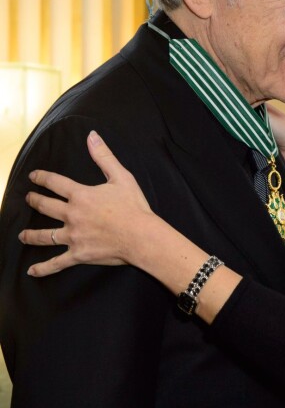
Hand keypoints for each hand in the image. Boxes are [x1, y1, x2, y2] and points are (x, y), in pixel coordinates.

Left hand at [19, 131, 155, 276]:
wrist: (141, 235)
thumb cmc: (133, 206)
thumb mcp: (121, 176)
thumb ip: (104, 156)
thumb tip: (91, 136)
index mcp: (81, 196)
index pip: (55, 183)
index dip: (42, 178)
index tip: (33, 176)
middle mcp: (72, 215)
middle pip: (46, 207)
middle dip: (34, 201)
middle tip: (28, 198)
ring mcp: (73, 236)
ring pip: (45, 236)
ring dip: (31, 235)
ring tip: (22, 234)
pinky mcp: (78, 254)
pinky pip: (57, 263)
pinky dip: (43, 268)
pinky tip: (32, 271)